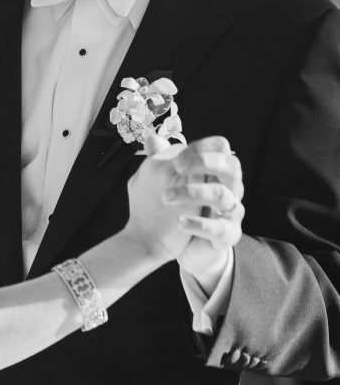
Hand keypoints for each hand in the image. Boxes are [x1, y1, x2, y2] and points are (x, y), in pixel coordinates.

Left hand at [126, 135, 241, 263]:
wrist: (187, 246)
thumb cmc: (181, 209)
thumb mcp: (169, 183)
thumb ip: (162, 160)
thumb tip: (151, 138)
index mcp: (217, 172)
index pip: (220, 149)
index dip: (201, 149)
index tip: (176, 159)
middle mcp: (230, 188)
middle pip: (231, 166)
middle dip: (205, 162)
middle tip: (177, 168)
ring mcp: (232, 212)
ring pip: (223, 195)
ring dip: (193, 193)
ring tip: (166, 198)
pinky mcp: (229, 234)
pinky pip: (220, 228)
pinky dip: (199, 224)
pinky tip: (179, 222)